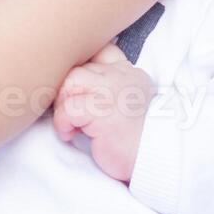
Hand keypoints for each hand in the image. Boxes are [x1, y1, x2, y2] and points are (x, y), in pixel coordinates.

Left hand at [51, 44, 153, 182]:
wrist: (151, 162)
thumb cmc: (129, 138)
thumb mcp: (120, 103)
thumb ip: (102, 85)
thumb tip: (67, 80)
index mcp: (128, 72)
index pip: (101, 50)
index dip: (82, 68)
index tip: (81, 94)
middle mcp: (123, 76)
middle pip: (77, 68)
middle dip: (65, 93)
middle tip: (70, 115)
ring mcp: (114, 92)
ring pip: (69, 83)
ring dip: (62, 107)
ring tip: (71, 124)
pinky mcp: (103, 112)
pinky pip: (69, 108)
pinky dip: (63, 123)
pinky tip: (72, 134)